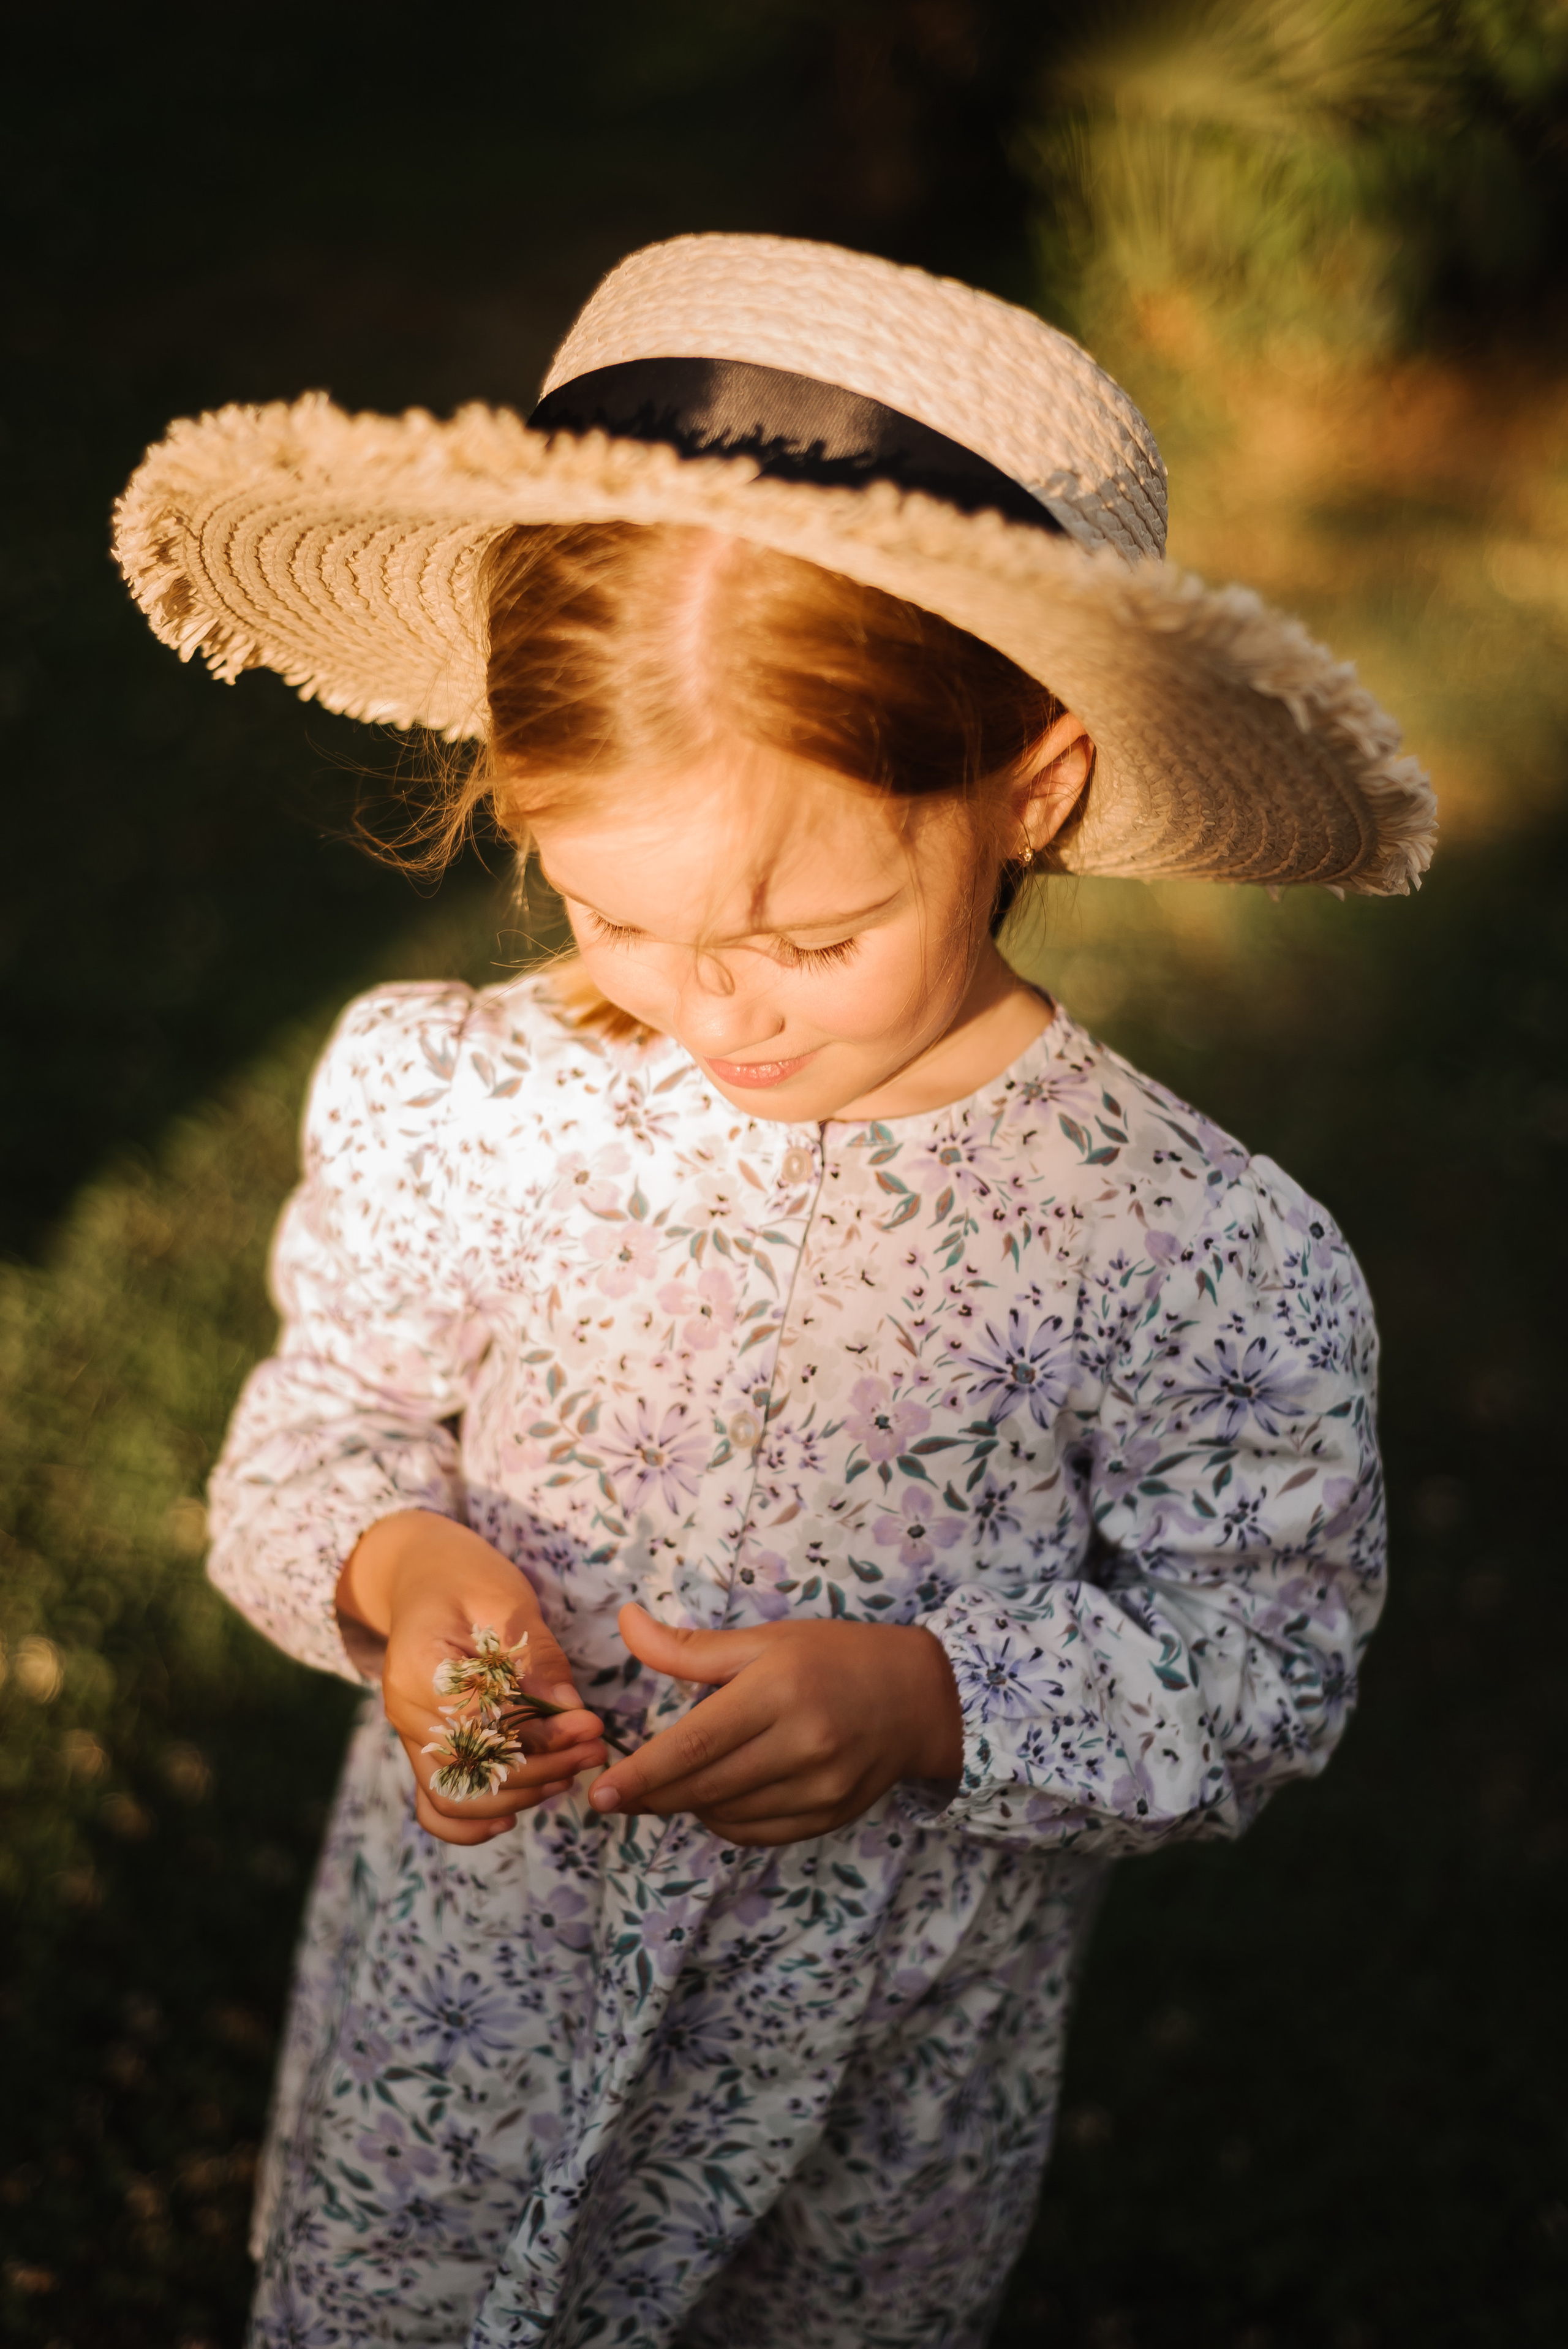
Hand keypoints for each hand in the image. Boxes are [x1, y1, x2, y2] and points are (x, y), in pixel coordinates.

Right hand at [337, 1510, 606, 1845]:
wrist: (423, 1575)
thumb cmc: (468, 1578)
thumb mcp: (508, 1602)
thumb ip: (537, 1658)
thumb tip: (575, 1716)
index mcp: (419, 1664)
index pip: (481, 1724)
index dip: (540, 1735)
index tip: (591, 1727)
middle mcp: (404, 1708)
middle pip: (469, 1768)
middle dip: (539, 1770)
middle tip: (594, 1750)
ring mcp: (407, 1733)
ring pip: (453, 1795)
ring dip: (516, 1796)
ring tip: (570, 1773)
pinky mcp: (421, 1747)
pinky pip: (434, 1802)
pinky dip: (468, 1823)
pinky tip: (512, 1819)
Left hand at [586, 1604, 963, 1845]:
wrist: (917, 1695)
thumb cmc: (833, 1657)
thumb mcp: (764, 1640)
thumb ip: (690, 1648)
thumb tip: (625, 1624)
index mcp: (778, 1690)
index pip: (695, 1744)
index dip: (643, 1774)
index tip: (602, 1791)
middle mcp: (802, 1743)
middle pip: (705, 1786)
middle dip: (652, 1796)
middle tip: (614, 1795)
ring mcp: (820, 1786)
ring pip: (728, 1815)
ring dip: (687, 1806)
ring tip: (669, 1786)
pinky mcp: (831, 1815)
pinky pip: (758, 1834)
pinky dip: (725, 1822)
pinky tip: (714, 1800)